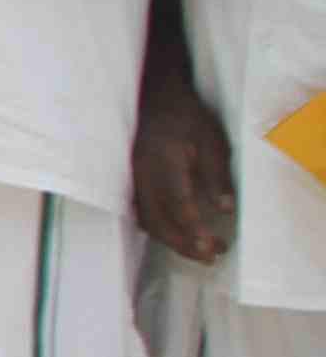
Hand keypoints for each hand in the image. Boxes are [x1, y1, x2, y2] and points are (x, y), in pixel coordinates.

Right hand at [136, 86, 237, 262]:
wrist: (154, 99)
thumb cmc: (187, 118)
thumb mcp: (211, 140)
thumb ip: (216, 175)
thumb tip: (225, 210)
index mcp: (164, 160)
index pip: (177, 201)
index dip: (193, 227)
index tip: (213, 246)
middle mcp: (143, 173)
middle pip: (158, 218)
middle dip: (184, 243)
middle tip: (212, 257)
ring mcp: (133, 179)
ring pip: (147, 219)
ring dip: (172, 241)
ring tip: (199, 252)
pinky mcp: (131, 182)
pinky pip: (141, 213)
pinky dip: (158, 230)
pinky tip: (175, 236)